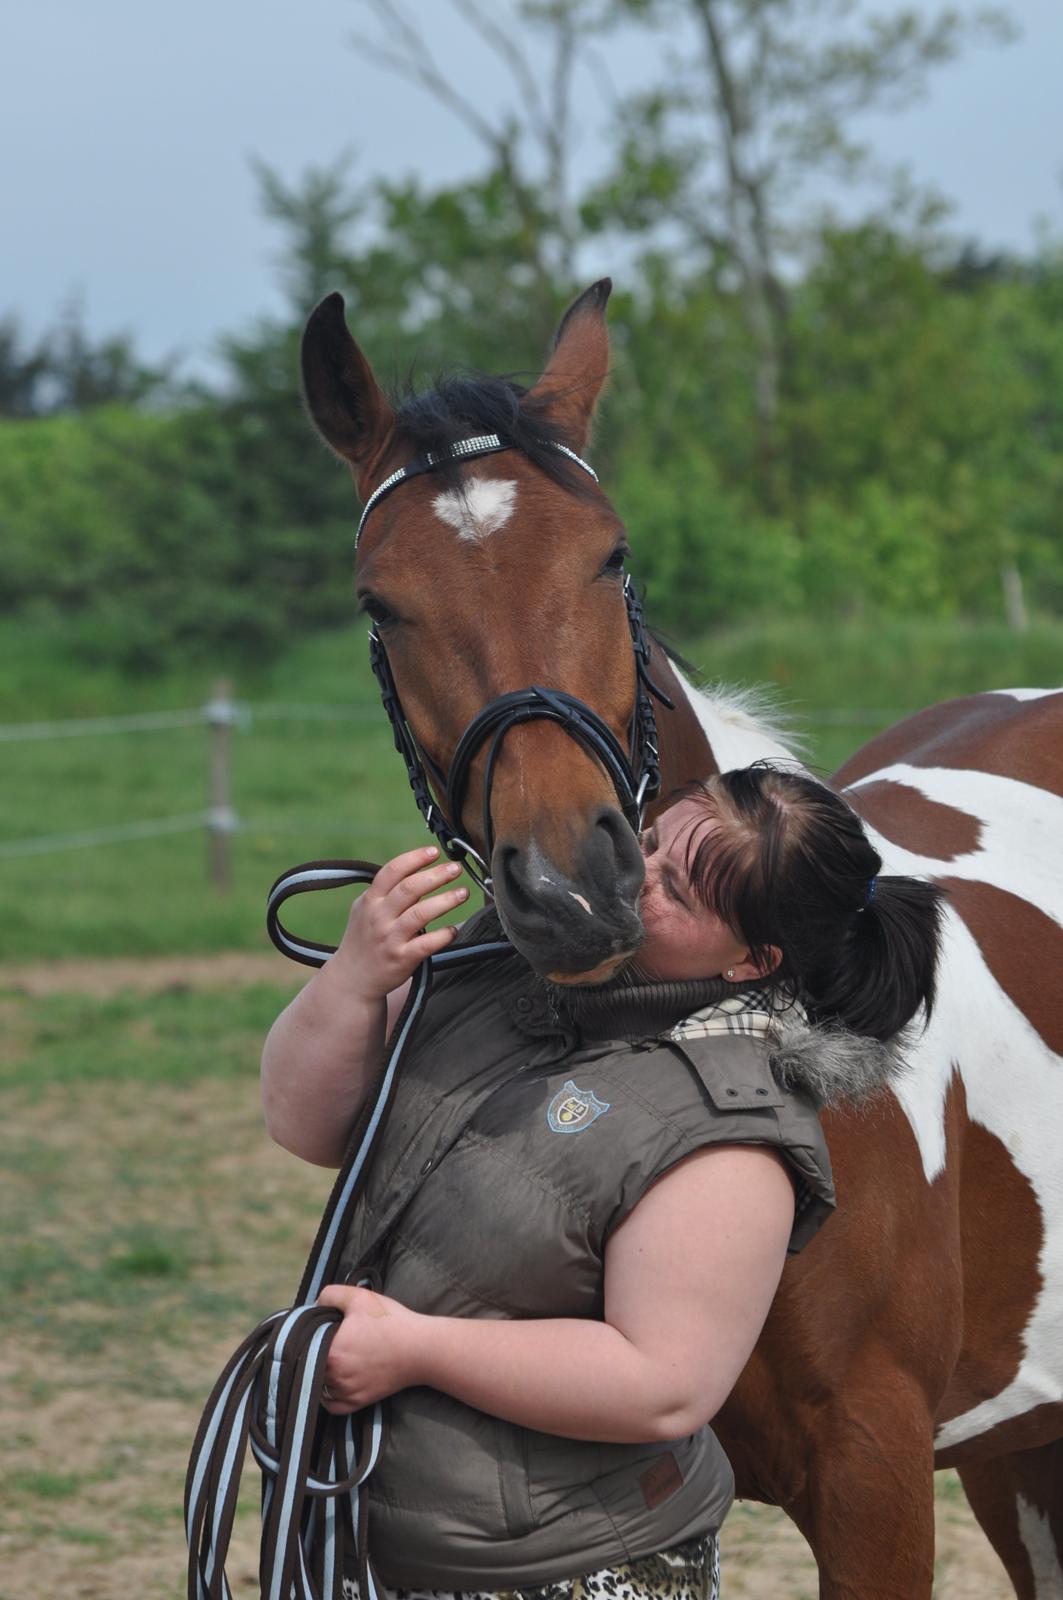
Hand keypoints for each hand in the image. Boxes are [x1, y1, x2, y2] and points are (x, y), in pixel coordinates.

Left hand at [317, 1285, 424, 1411]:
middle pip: (310, 1364)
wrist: (420, 1349)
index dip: (308, 1334)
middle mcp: (334, 1376)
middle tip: (329, 1339)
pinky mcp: (357, 1403)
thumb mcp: (360, 1297)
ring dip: (320, 1372)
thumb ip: (330, 1295)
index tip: (319, 1327)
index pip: (304, 1344)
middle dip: (314, 1351)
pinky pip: (331, 1405)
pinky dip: (328, 1395)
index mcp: (330, 1351)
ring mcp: (346, 1392)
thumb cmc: (390, 1322)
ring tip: (335, 1356)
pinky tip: (334, 1380)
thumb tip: (314, 1304)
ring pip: (319, 1384)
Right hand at [336, 845, 468, 1002]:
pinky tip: (453, 929)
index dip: (414, 859)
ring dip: (445, 901)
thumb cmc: (364, 939)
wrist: (352, 978)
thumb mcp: (365, 910)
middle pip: (409, 889)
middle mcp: (379, 917)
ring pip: (420, 914)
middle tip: (456, 869)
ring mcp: (390, 938)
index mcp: (370, 901)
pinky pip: (426, 944)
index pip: (392, 871)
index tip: (434, 852)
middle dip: (436, 875)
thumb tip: (415, 867)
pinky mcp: (401, 958)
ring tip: (463, 893)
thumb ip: (385, 891)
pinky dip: (442, 935)